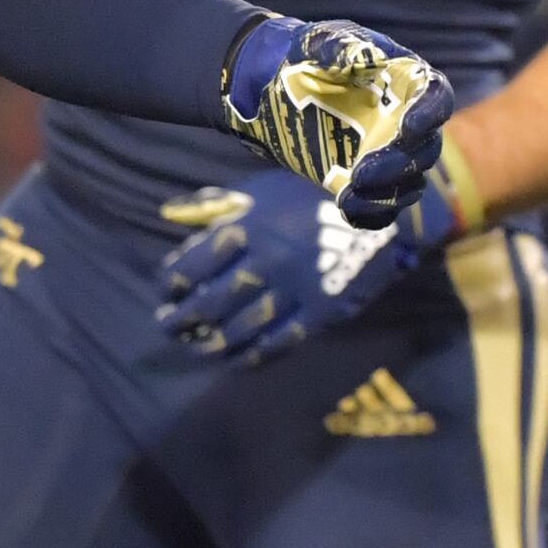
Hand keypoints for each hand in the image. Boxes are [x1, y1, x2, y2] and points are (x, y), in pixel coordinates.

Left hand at [152, 171, 459, 364]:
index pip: (190, 265)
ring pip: (240, 328)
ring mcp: (293, 291)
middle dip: (182, 319)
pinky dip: (253, 355)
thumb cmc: (312, 195)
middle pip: (209, 303)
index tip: (167, 291)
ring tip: (199, 345)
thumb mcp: (263, 188)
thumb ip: (216, 203)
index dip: (171, 283)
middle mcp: (264, 263)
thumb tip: (168, 214)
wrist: (379, 210)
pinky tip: (238, 359)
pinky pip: (279, 341)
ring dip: (212, 342)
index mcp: (246, 229)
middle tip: (170, 325)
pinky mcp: (320, 312)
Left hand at [220, 17, 452, 226]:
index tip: (410, 126)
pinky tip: (347, 208)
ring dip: (387, 193)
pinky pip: (382, 206)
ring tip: (350, 194)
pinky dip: (371, 213)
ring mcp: (387, 153)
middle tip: (362, 171)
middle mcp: (405, 121)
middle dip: (399, 163)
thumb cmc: (307, 56)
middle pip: (425, 148)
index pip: (436, 98)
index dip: (431, 112)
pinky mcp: (364, 178)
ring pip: (409, 182)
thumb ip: (339, 46)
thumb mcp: (319, 41)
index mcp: (405, 82)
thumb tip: (358, 59)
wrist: (275, 87)